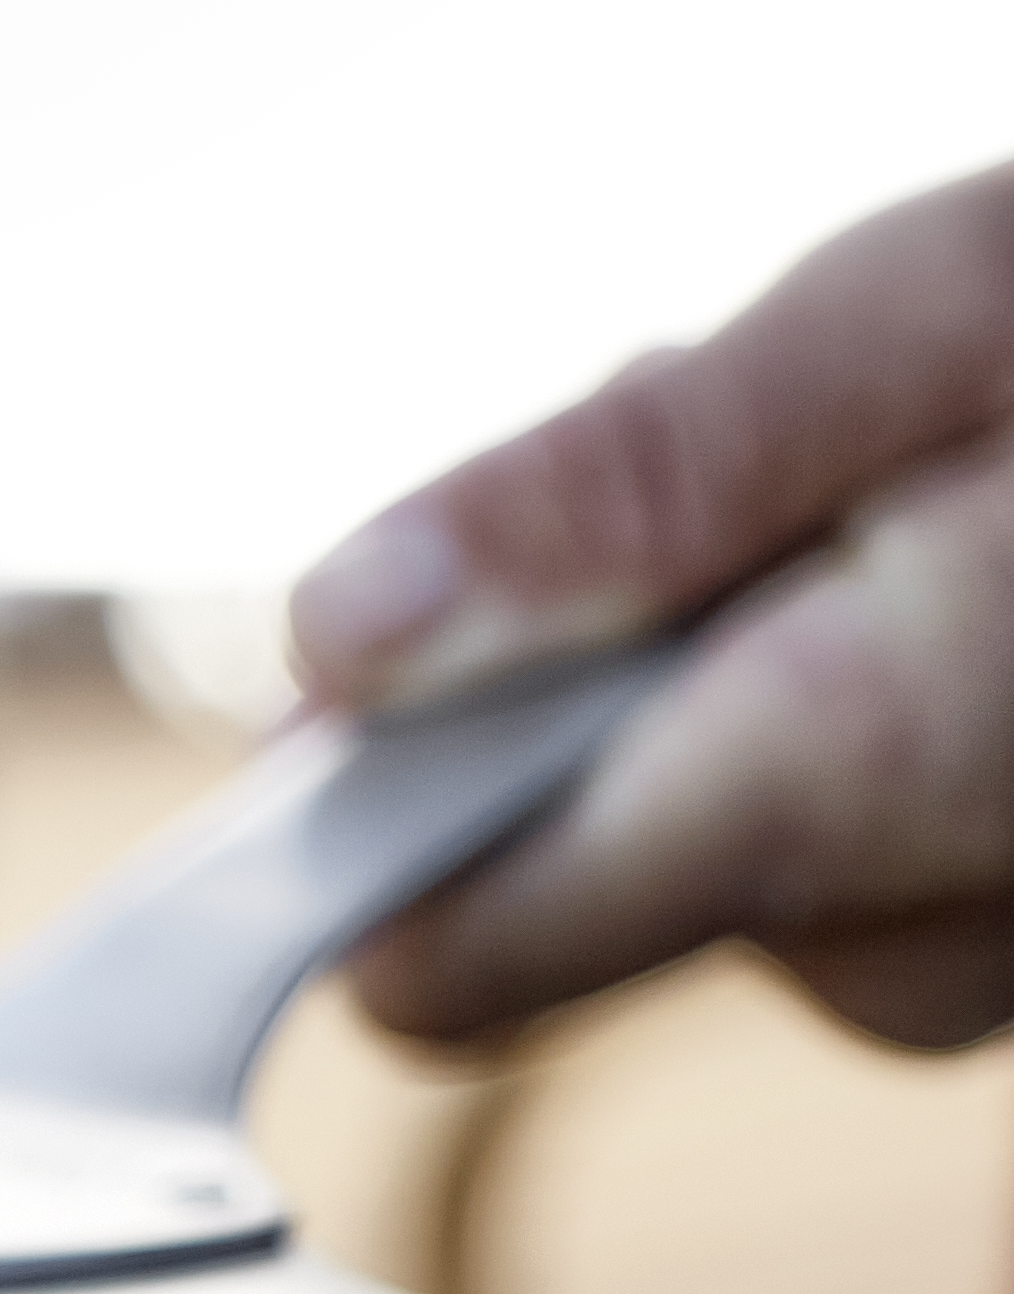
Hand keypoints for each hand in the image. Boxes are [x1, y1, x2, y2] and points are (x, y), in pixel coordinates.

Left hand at [288, 158, 1013, 1050]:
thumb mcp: (909, 326)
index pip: (446, 967)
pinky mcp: (1007, 938)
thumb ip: (612, 498)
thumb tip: (345, 644)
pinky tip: (949, 585)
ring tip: (888, 507)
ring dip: (724, 678)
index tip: (347, 721)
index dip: (354, 844)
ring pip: (705, 856)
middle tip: (746, 499)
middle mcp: (913, 939)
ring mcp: (984, 965)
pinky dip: (832, 711)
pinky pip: (834, 851)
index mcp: (847, 788)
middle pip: (565, 891)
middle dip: (586, 692)